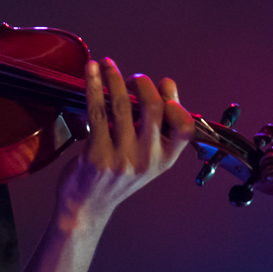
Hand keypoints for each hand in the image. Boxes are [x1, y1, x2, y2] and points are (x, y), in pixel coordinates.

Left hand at [54, 58, 195, 230]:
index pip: (185, 126)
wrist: (87, 207)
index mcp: (165, 160)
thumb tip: (162, 90)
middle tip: (131, 79)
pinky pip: (97, 111)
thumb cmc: (116, 177)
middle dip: (143, 83)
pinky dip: (93, 85)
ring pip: (122, 105)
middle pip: (154, 108)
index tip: (161, 85)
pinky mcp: (97, 156)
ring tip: (106, 64)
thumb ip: (156, 131)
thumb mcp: (147, 160)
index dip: (175, 99)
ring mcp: (122, 159)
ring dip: (114, 77)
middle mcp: (147, 160)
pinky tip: (90, 71)